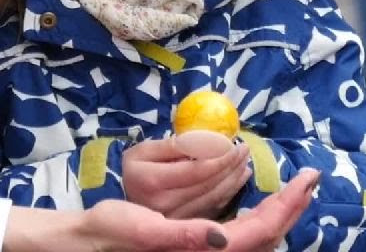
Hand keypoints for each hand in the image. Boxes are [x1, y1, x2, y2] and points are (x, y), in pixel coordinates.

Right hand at [1, 168, 319, 251]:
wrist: (85, 245)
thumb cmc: (109, 234)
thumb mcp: (141, 229)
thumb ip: (184, 236)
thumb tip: (223, 235)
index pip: (260, 231)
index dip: (288, 205)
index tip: (307, 178)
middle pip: (267, 238)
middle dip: (290, 208)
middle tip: (307, 179)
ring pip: (258, 242)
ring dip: (278, 215)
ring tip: (291, 191)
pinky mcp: (198, 250)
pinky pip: (241, 240)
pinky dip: (258, 222)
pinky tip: (256, 207)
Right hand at [122, 136, 251, 218]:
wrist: (120, 200)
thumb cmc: (132, 169)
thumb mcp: (144, 150)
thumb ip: (175, 145)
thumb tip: (207, 140)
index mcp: (154, 182)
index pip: (197, 170)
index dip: (221, 158)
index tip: (236, 145)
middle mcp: (166, 204)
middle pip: (209, 185)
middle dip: (232, 166)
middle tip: (245, 149)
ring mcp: (176, 218)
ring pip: (214, 198)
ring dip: (234, 180)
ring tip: (244, 163)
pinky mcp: (184, 225)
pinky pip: (212, 208)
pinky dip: (228, 193)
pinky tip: (236, 180)